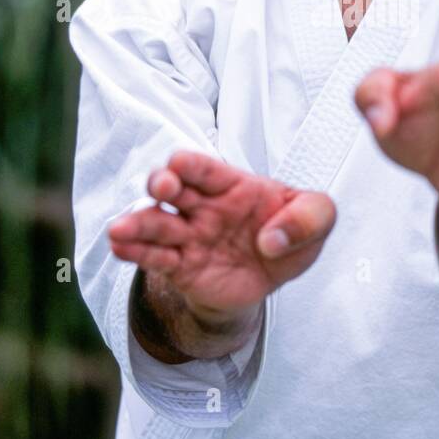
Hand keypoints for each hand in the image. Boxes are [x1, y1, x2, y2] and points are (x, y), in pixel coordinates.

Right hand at [107, 151, 336, 314]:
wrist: (270, 276)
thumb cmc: (289, 234)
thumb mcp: (318, 220)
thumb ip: (310, 218)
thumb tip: (273, 239)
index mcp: (233, 185)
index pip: (206, 168)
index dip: (191, 164)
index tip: (178, 163)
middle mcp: (203, 205)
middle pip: (174, 188)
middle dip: (162, 184)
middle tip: (161, 187)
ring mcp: (188, 235)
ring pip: (157, 224)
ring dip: (138, 224)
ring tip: (119, 230)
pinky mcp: (180, 266)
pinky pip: (156, 258)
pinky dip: (137, 253)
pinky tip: (120, 249)